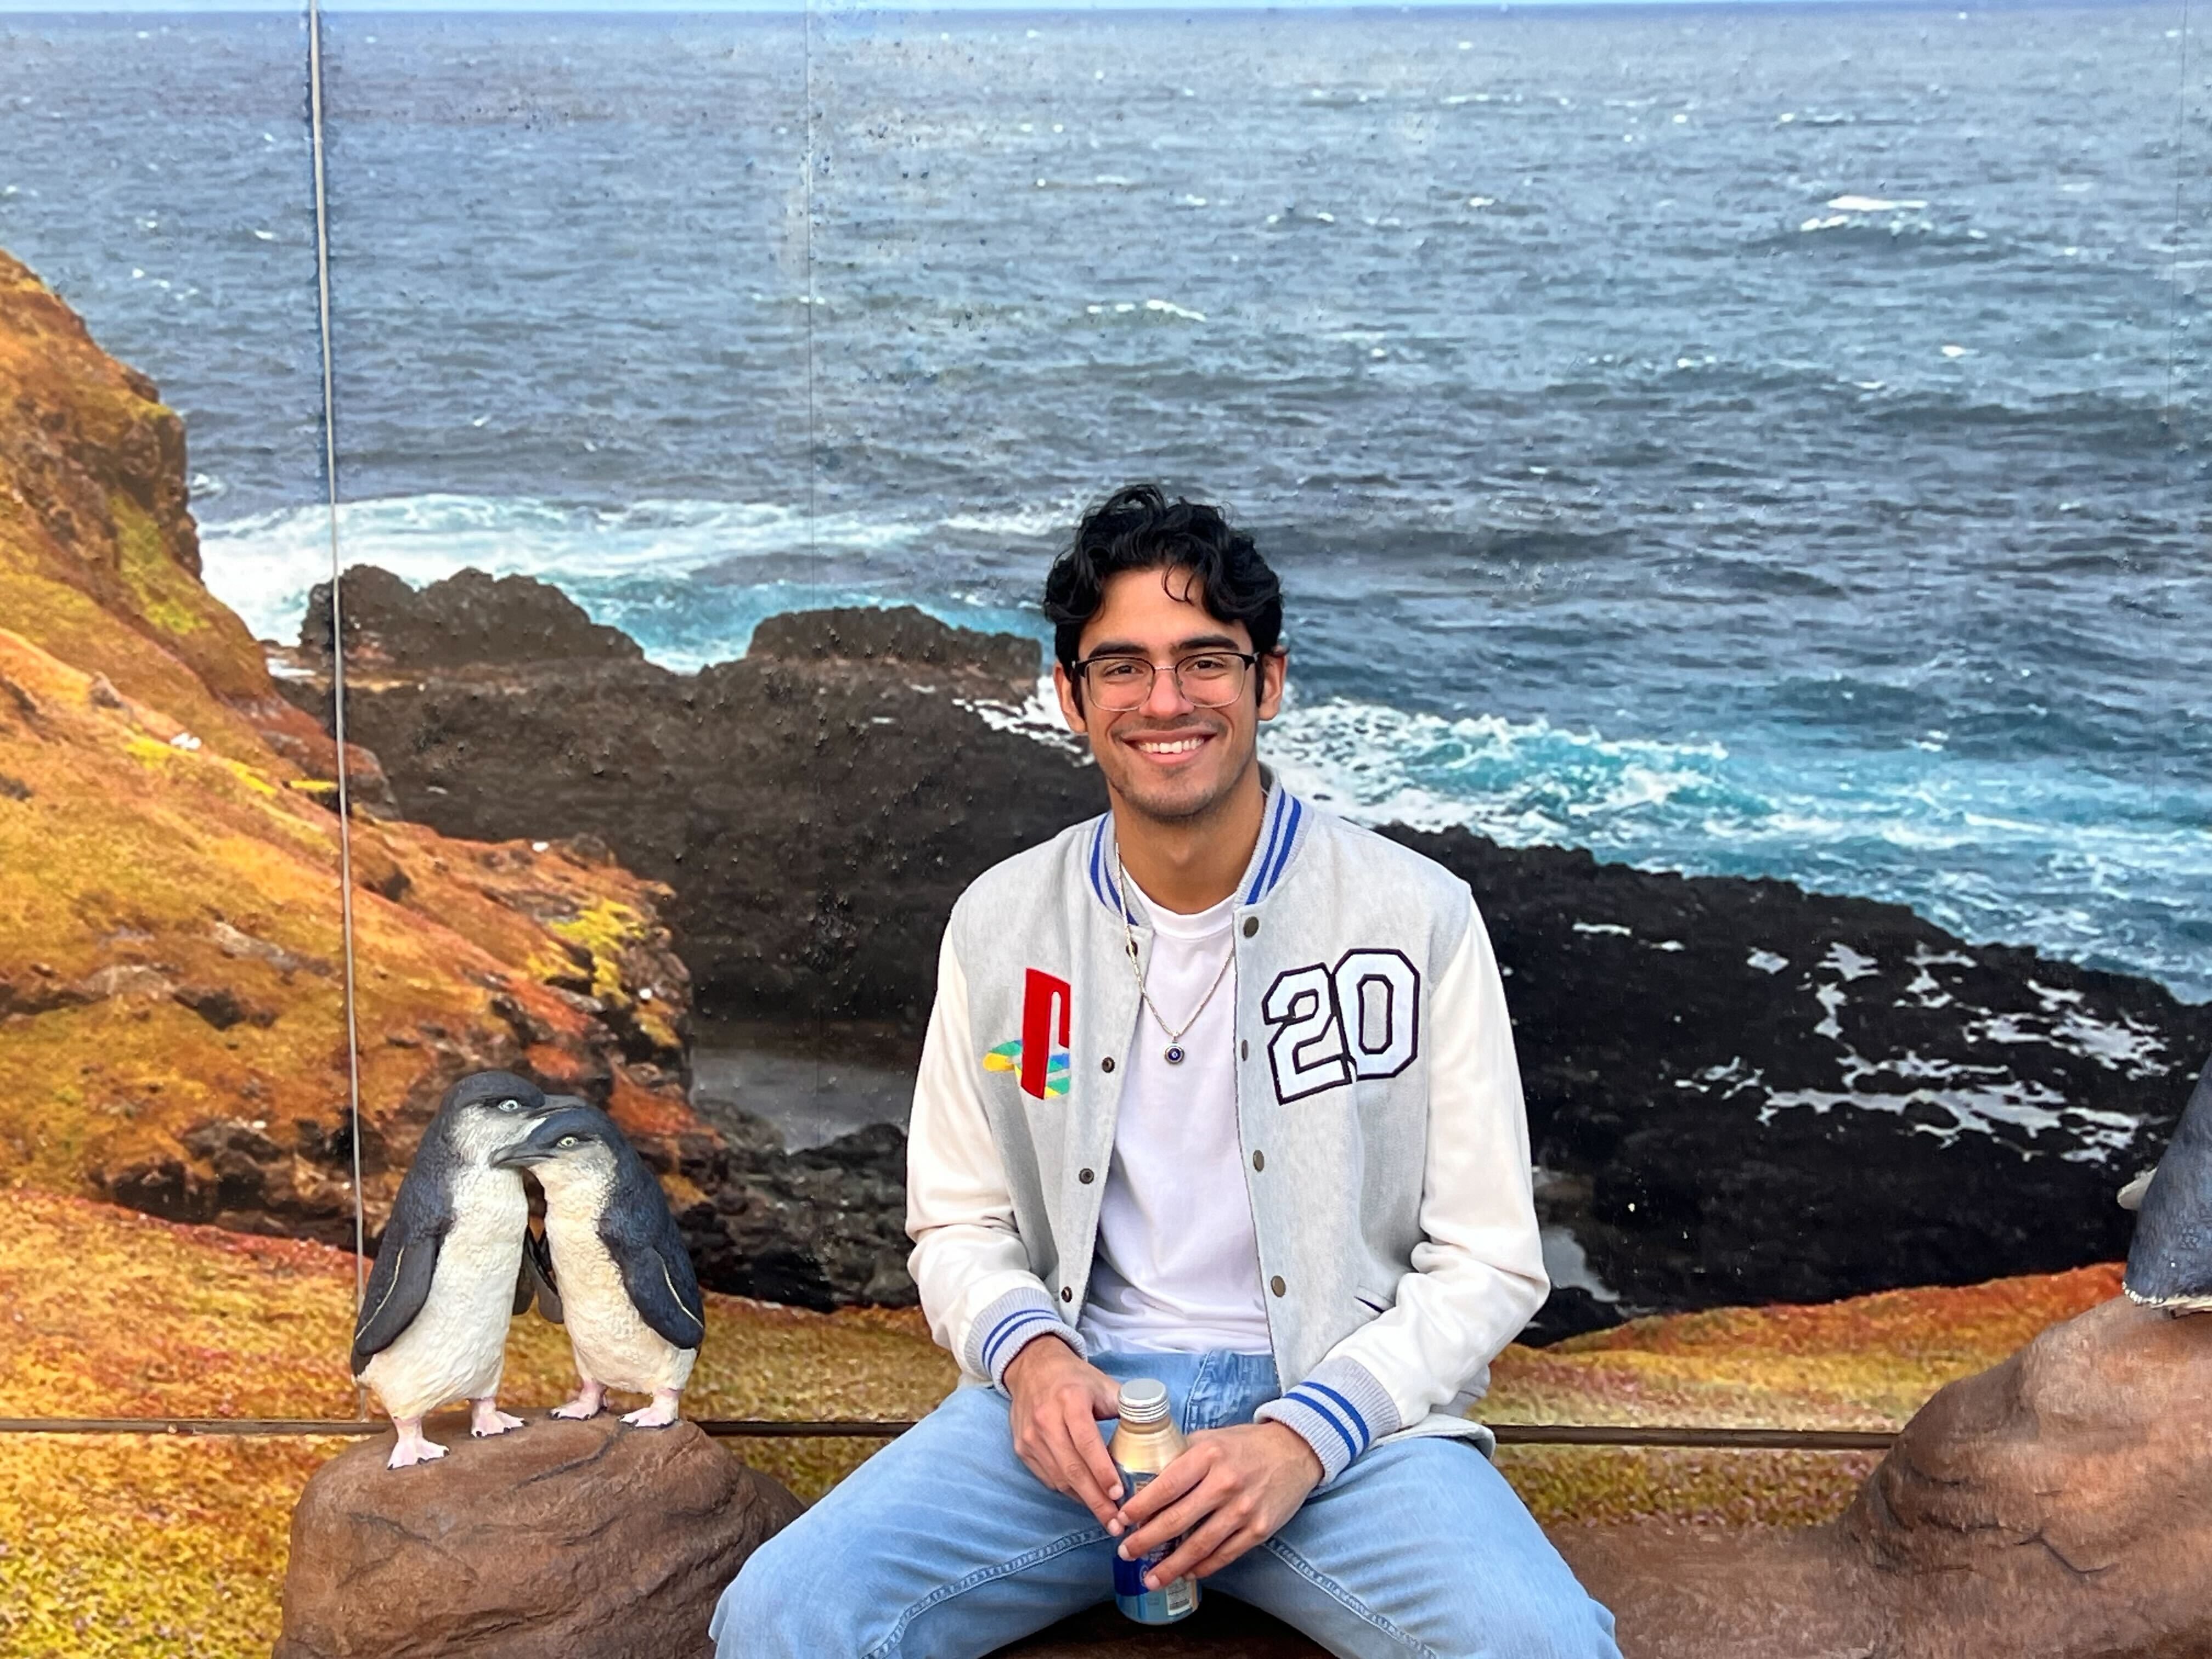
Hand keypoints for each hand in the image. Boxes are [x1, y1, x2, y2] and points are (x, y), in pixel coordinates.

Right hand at [1003, 1337, 1123, 1523]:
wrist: (1032, 1367)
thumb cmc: (1075, 1378)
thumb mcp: (1104, 1384)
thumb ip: (1128, 1407)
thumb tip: (1158, 1432)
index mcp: (1070, 1400)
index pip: (1087, 1442)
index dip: (1103, 1471)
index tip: (1119, 1494)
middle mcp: (1045, 1419)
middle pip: (1072, 1468)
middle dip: (1096, 1500)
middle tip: (1116, 1523)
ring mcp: (1030, 1437)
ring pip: (1059, 1478)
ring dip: (1083, 1501)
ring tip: (1106, 1517)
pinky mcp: (1022, 1448)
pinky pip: (1047, 1478)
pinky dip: (1068, 1491)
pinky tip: (1086, 1498)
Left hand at [1111, 1421, 1322, 1585]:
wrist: (1295, 1451)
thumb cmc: (1245, 1445)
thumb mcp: (1211, 1438)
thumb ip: (1181, 1455)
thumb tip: (1145, 1477)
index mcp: (1208, 1455)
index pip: (1166, 1485)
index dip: (1140, 1507)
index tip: (1121, 1519)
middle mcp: (1225, 1483)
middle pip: (1178, 1520)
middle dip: (1146, 1541)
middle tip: (1126, 1553)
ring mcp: (1244, 1509)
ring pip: (1200, 1545)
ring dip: (1171, 1566)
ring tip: (1150, 1578)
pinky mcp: (1259, 1529)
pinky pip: (1225, 1555)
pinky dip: (1203, 1568)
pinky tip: (1186, 1574)